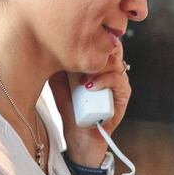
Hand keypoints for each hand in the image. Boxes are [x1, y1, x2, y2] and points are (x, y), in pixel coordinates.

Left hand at [48, 46, 130, 166]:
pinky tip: (88, 86)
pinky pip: (118, 81)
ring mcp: (118, 81)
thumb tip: (50, 47)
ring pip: (115, 61)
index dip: (90, 38)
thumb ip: (57, 66)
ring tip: (80, 76)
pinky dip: (103, 80)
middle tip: (78, 57)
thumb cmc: (70, 110)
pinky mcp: (123, 95)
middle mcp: (111, 69)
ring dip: (97, 65)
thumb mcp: (58, 85)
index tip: (72, 43)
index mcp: (98, 64)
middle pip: (111, 46)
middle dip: (95, 48)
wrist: (78, 137)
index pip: (100, 41)